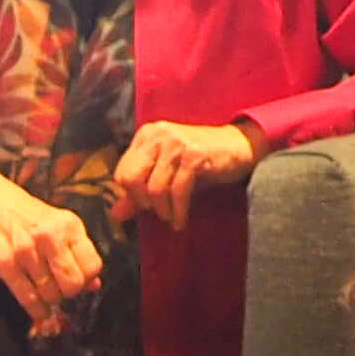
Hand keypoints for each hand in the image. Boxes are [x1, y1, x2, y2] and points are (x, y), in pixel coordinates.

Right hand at [0, 162, 105, 333]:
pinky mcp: (6, 264)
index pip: (92, 265)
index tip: (78, 278)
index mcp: (68, 224)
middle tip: (61, 287)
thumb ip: (76, 252)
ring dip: (50, 300)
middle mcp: (50, 236)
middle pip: (73, 284)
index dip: (86, 278)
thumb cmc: (26, 215)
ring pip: (51, 295)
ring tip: (45, 291)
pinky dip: (37, 311)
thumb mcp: (57, 224)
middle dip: (69, 292)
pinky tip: (40, 311)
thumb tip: (93, 285)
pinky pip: (29, 299)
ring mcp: (26, 251)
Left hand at [109, 117, 260, 233]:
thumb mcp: (166, 175)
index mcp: (146, 135)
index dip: (132, 195)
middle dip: (143, 203)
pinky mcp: (193, 155)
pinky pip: (177, 191)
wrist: (239, 145)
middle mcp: (157, 134)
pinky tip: (181, 221)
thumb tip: (115, 215)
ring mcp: (176, 143)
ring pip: (154, 189)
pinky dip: (178, 212)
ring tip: (172, 218)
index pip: (121, 172)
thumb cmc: (200, 162)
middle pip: (131, 179)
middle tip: (158, 212)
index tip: (147, 205)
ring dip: (163, 211)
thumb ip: (138, 193)